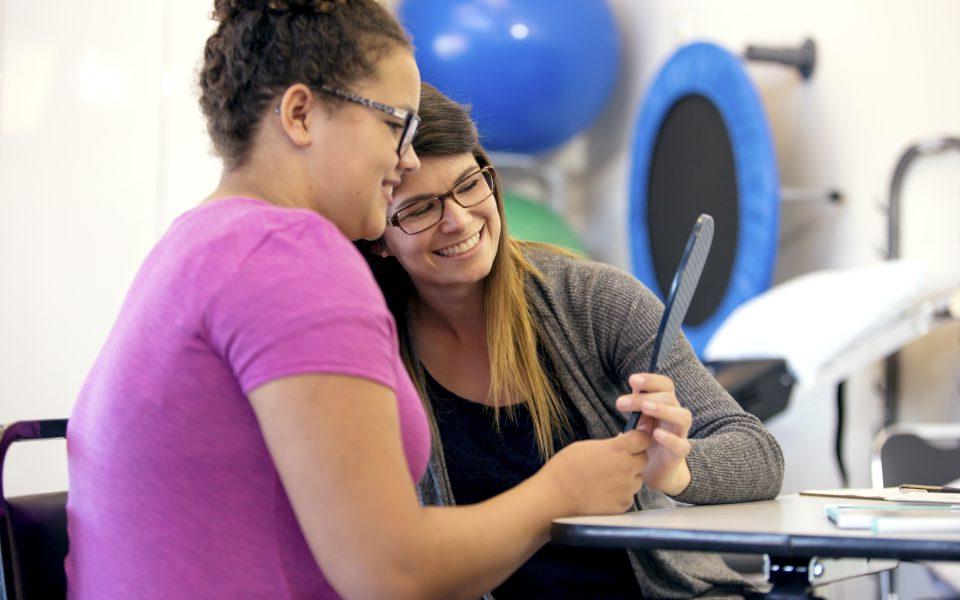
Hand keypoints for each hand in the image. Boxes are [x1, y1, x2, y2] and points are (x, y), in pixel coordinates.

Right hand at [538, 430, 650, 515]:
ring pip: (637, 480)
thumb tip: (619, 445)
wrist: (555, 497)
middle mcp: (627, 469)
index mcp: (618, 450)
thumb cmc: (565, 468)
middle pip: (643, 460)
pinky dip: (620, 494)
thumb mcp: (586, 446)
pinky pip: (628, 496)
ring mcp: (626, 489)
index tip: (632, 440)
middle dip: (633, 458)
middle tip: (615, 461)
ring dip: (627, 477)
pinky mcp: (623, 505)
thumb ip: (608, 446)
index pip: (644, 439)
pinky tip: (603, 493)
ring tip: (605, 479)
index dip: (639, 438)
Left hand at [616, 373, 691, 495]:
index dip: (651, 380)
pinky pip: (682, 445)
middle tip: (621, 402)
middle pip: (669, 398)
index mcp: (666, 404)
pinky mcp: (679, 454)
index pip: (665, 385)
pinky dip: (670, 439)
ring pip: (683, 417)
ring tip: (646, 408)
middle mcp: (676, 416)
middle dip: (645, 397)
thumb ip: (634, 406)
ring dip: (664, 410)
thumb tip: (627, 393)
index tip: (632, 380)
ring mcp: (680, 434)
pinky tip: (656, 434)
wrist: (654, 470)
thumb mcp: (637, 420)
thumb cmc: (644, 440)